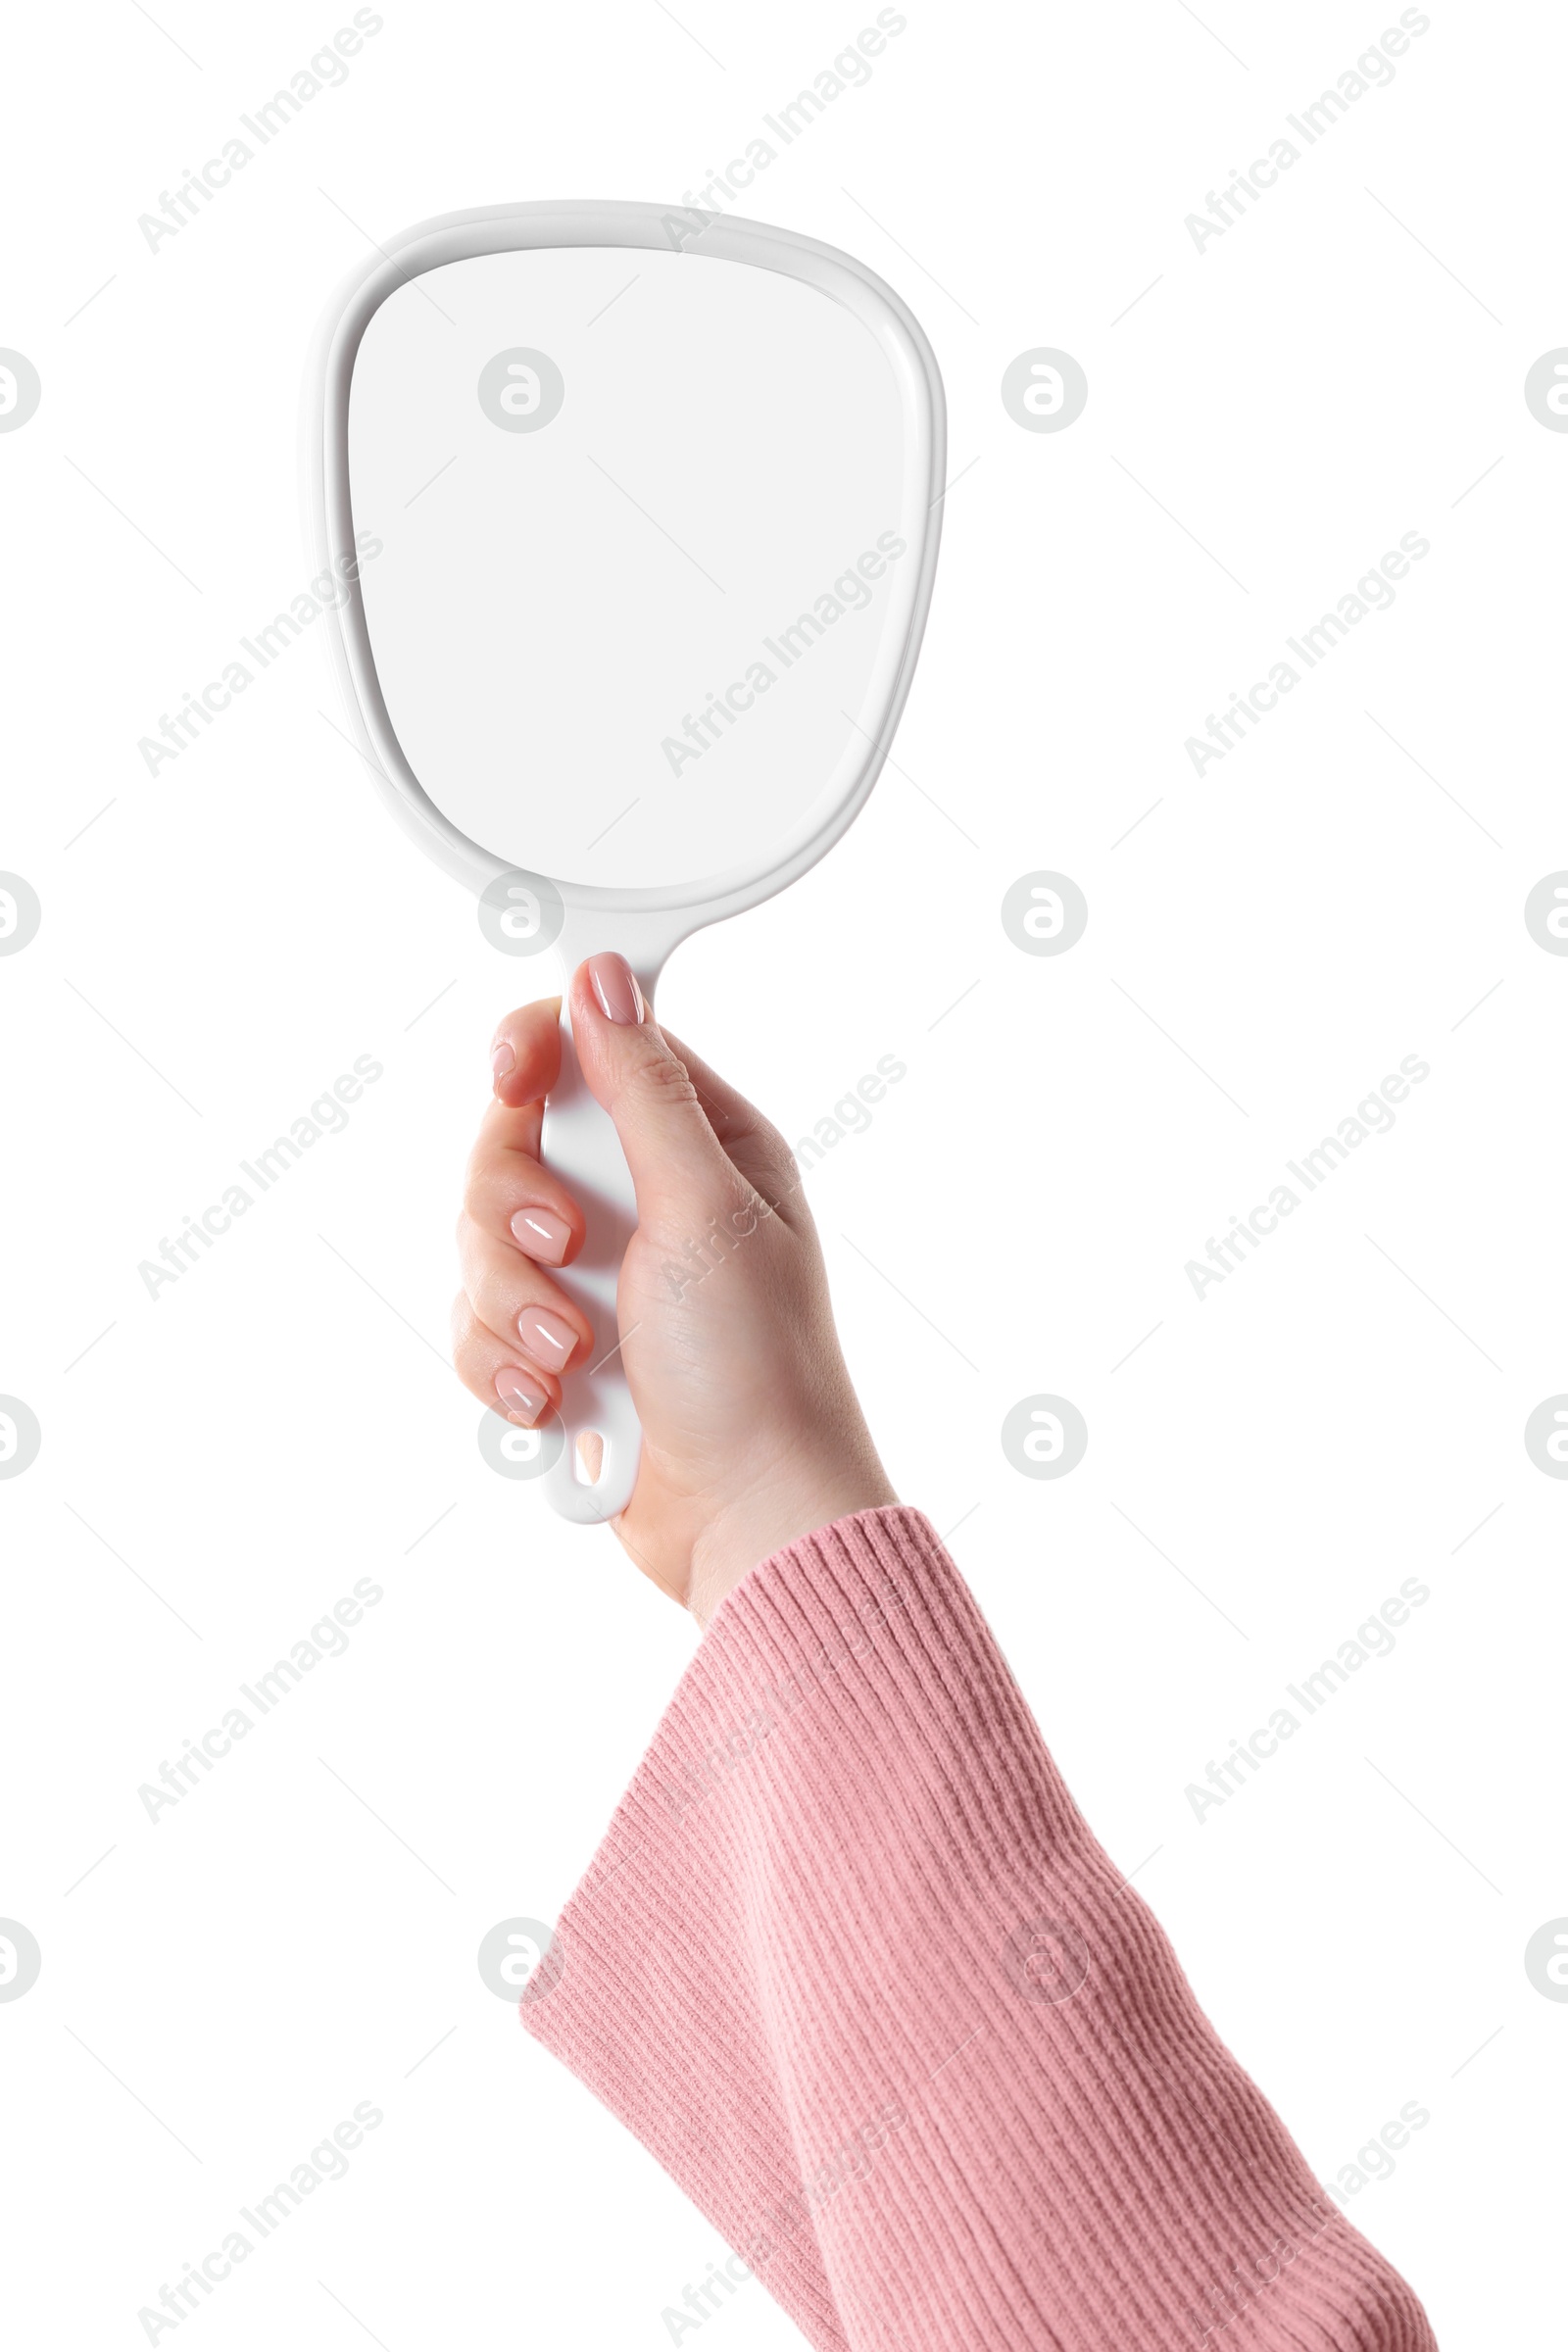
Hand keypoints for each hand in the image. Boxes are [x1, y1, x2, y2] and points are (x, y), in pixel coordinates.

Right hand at [453, 953, 895, 1622]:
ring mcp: (596, 1278)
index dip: (532, 1052)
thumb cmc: (756, 1370)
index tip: (509, 1080)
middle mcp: (643, 1201)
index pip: (586, 1051)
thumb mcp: (703, 1209)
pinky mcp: (558, 1351)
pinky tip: (552, 1404)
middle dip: (513, 1212)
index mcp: (697, 1147)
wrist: (745, 1517)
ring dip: (512, 1307)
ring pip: (479, 1244)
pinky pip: (477, 1327)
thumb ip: (642, 1093)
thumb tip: (602, 979)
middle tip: (567, 1253)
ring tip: (575, 1357)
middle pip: (509, 1148)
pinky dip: (503, 1367)